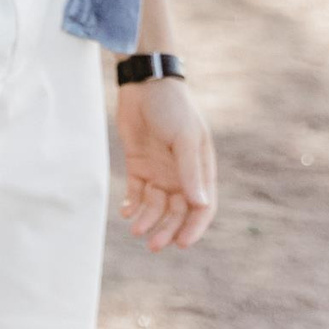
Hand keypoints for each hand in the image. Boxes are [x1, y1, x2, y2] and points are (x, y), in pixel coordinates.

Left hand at [116, 76, 216, 250]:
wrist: (145, 84)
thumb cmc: (173, 108)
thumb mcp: (185, 138)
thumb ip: (190, 171)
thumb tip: (200, 204)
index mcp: (200, 171)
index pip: (202, 208)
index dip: (194, 228)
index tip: (182, 243)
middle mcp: (181, 175)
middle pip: (177, 212)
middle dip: (167, 229)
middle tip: (153, 244)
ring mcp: (160, 171)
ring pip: (156, 206)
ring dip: (147, 220)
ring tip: (135, 228)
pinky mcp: (139, 165)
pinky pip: (137, 193)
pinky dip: (133, 205)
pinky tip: (126, 213)